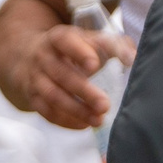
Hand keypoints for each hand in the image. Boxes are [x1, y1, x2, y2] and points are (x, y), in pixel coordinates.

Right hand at [15, 24, 133, 130]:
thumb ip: (113, 45)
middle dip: (84, 91)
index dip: (78, 52)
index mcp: (58, 38)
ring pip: (52, 95)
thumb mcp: (88, 40)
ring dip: (76, 110)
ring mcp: (35, 78)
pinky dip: (65, 121)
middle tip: (105, 105)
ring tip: (98, 120)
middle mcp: (43, 57)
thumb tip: (132, 58)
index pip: (65, 41)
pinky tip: (84, 125)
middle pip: (61, 74)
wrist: (30, 55)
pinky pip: (46, 111)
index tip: (95, 64)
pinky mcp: (32, 97)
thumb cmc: (72, 48)